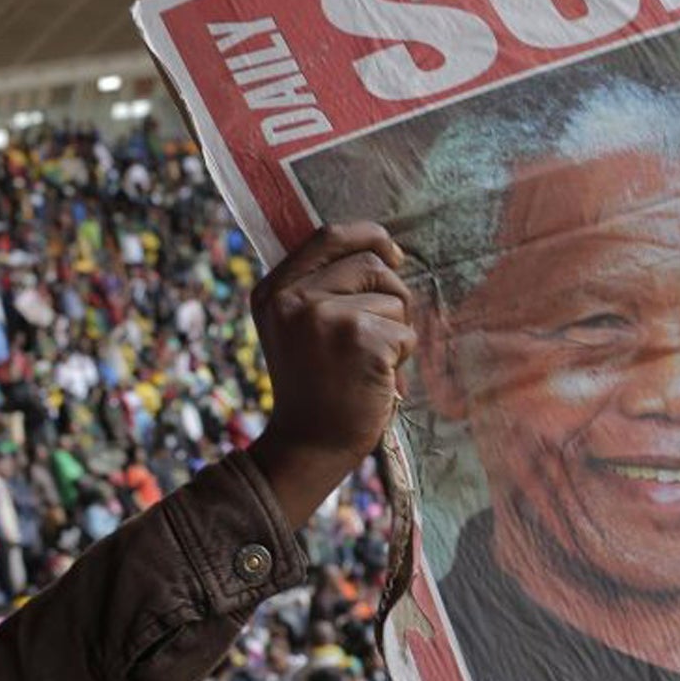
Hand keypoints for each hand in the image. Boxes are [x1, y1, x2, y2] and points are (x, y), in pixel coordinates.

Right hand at [247, 222, 415, 529]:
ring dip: (396, 331)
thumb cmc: (314, 388)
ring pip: (393, 299)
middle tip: (384, 333)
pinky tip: (376, 380)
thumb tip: (383, 251)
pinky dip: (402, 359)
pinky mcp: (360, 340)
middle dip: (392, 294)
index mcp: (274, 290)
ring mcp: (325, 317)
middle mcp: (293, 298)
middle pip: (371, 263)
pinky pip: (406, 333)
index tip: (392, 254)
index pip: (329, 235)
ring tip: (370, 363)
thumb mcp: (294, 328)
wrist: (308, 446)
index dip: (369, 236)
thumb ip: (320, 287)